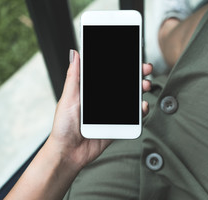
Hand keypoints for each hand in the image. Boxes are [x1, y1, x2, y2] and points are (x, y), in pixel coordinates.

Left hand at [48, 50, 152, 169]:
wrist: (67, 153)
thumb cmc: (63, 126)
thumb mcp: (68, 98)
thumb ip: (74, 77)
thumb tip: (74, 54)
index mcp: (91, 92)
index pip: (109, 75)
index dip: (122, 67)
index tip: (132, 58)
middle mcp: (102, 101)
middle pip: (123, 85)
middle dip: (136, 76)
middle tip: (144, 69)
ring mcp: (110, 114)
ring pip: (130, 99)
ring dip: (140, 90)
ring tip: (144, 85)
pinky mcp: (116, 126)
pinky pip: (132, 118)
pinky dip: (140, 111)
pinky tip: (142, 105)